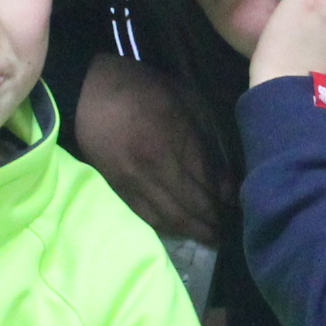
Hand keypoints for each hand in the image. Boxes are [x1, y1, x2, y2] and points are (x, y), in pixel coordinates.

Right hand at [75, 54, 230, 240]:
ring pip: (168, 218)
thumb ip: (208, 138)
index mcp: (174, 141)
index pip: (207, 184)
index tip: (237, 207)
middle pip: (190, 207)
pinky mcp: (117, 189)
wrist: (88, 92)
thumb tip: (226, 179)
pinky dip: (166, 227)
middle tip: (227, 231)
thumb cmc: (144, 90)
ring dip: (191, 231)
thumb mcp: (187, 100)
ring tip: (209, 235)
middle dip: (212, 223)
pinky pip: (146, 217)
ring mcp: (133, 182)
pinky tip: (180, 229)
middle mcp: (154, 168)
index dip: (225, 200)